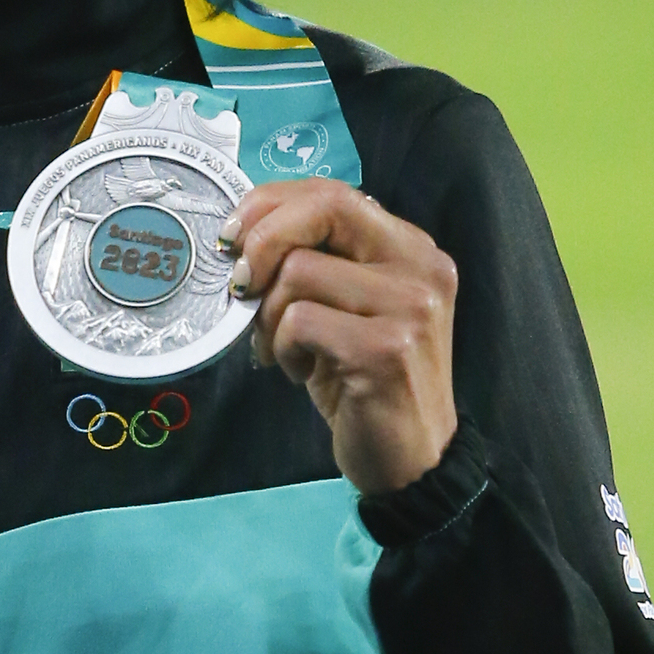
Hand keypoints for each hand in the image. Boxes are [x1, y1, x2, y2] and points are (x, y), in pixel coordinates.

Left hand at [222, 181, 457, 495]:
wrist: (410, 460)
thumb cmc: (366, 384)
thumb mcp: (347, 311)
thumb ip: (318, 265)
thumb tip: (246, 235)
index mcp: (411, 248)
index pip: (334, 193)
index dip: (272, 204)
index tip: (234, 236)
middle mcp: (420, 266)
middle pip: (322, 210)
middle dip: (263, 242)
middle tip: (240, 285)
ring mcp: (409, 307)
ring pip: (299, 273)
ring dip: (270, 316)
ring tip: (284, 350)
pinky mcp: (386, 349)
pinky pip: (300, 321)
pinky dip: (284, 347)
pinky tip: (300, 371)